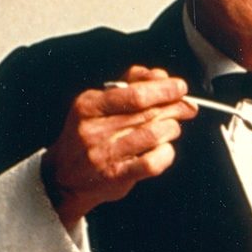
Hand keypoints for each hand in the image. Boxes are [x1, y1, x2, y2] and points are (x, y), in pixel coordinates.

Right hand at [41, 67, 195, 227]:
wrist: (64, 176)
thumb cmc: (87, 135)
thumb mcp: (98, 104)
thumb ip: (129, 85)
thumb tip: (159, 75)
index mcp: (89, 105)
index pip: (133, 93)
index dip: (162, 89)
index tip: (180, 87)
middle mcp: (95, 129)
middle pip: (147, 113)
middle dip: (174, 107)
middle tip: (188, 107)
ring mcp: (105, 153)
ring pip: (152, 135)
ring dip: (171, 129)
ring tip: (172, 127)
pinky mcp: (116, 176)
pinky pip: (151, 163)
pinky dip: (166, 154)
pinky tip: (166, 149)